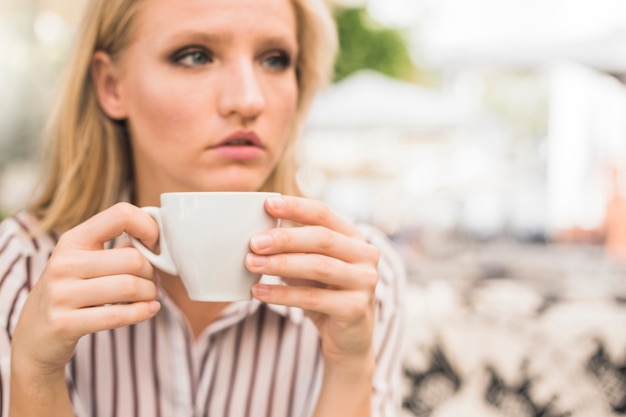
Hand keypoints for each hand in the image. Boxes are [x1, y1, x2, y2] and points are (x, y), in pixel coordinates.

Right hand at [12, 203, 160, 373]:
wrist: (34, 336)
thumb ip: (120, 248)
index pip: (121, 214)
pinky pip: (118, 315)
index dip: (148, 228)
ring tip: (149, 296)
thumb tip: (158, 236)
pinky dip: (142, 312)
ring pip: (129, 286)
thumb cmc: (71, 292)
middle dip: (152, 272)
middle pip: (133, 258)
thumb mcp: (86, 262)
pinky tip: (149, 310)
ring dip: (150, 293)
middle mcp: (64, 263)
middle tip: (153, 280)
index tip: (155, 246)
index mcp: (73, 240)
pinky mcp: (64, 324)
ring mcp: (61, 294)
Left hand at [245, 195, 379, 367]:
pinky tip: (259, 291)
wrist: (348, 340)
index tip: (268, 203)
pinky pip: (313, 298)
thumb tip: (257, 235)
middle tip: (253, 242)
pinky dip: (282, 294)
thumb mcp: (311, 267)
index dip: (296, 207)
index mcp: (354, 237)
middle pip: (322, 238)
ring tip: (251, 264)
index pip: (324, 214)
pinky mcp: (356, 308)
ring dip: (281, 264)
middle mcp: (365, 255)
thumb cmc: (325, 295)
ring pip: (319, 266)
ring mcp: (365, 282)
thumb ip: (296, 249)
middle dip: (284, 238)